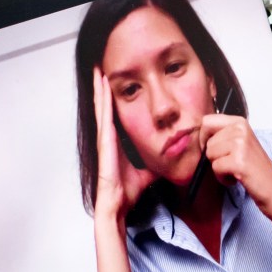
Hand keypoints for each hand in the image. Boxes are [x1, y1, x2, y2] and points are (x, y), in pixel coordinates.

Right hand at [91, 68, 155, 224]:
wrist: (119, 204)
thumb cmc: (129, 191)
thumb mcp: (149, 172)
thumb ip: (156, 163)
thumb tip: (172, 161)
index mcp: (118, 142)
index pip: (116, 114)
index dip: (114, 98)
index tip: (116, 82)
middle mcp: (109, 137)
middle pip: (106, 106)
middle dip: (104, 87)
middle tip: (103, 66)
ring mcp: (105, 139)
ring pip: (102, 107)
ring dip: (100, 88)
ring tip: (99, 69)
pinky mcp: (105, 142)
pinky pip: (104, 117)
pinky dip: (102, 101)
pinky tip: (102, 87)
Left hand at [198, 116, 271, 217]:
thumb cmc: (255, 170)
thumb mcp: (240, 144)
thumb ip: (222, 135)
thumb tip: (197, 134)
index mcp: (240, 122)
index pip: (207, 121)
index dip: (204, 137)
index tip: (215, 150)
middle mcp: (241, 129)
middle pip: (207, 141)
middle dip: (214, 157)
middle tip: (232, 163)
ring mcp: (241, 144)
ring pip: (210, 155)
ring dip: (219, 168)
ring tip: (236, 170)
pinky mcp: (239, 161)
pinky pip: (216, 168)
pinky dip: (223, 178)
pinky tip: (237, 178)